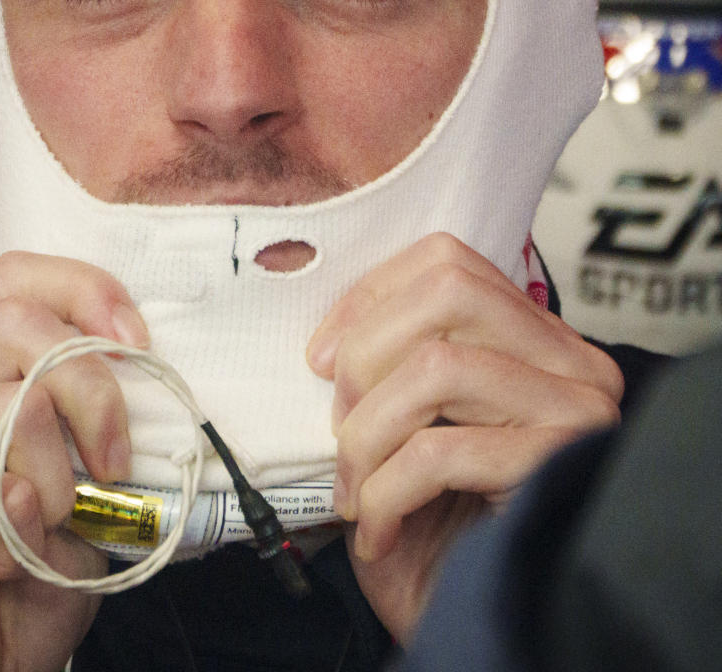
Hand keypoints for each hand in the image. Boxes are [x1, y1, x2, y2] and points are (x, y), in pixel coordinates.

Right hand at [0, 251, 149, 671]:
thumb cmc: (21, 580)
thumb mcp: (81, 481)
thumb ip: (95, 419)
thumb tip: (150, 372)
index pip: (17, 278)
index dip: (87, 293)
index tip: (137, 345)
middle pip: (25, 328)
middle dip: (94, 398)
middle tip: (109, 468)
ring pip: (19, 406)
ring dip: (57, 489)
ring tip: (32, 533)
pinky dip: (19, 536)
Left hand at [306, 233, 623, 641]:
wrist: (486, 635)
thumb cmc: (444, 533)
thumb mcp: (413, 427)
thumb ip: (394, 364)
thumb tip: (330, 337)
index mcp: (538, 341)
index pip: (447, 263)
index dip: (369, 298)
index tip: (322, 357)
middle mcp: (573, 365)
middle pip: (448, 291)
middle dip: (367, 353)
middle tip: (340, 423)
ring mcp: (575, 416)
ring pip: (438, 365)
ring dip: (369, 432)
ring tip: (356, 485)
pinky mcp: (556, 473)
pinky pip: (439, 452)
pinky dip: (386, 492)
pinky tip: (378, 531)